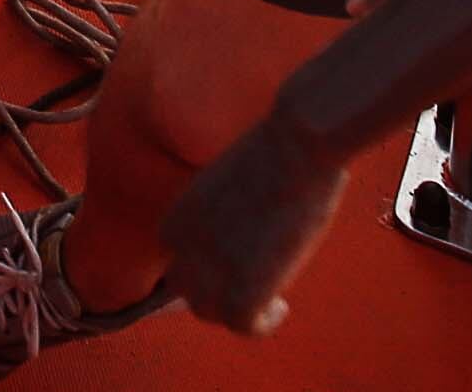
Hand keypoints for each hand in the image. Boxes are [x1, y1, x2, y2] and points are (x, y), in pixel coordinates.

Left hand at [159, 122, 350, 336]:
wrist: (298, 145)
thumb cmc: (280, 146)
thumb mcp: (238, 176)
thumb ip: (231, 204)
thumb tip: (253, 213)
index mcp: (182, 211)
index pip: (173, 250)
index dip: (198, 262)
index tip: (229, 263)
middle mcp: (188, 244)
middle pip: (185, 287)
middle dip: (214, 291)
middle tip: (250, 288)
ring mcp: (212, 270)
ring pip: (208, 311)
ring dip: (236, 310)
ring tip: (269, 301)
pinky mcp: (244, 290)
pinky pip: (243, 326)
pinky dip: (261, 323)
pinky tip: (281, 307)